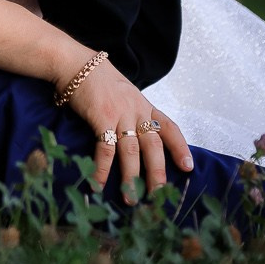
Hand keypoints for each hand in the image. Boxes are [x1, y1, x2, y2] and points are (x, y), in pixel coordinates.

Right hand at [66, 59, 192, 199]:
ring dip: (131, 178)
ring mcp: (120, 114)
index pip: (169, 128)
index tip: (188, 167)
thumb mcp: (124, 93)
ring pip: (132, 151)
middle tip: (160, 195)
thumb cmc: (98, 80)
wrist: (76, 64)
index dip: (180, 148)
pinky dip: (102, 168)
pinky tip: (99, 184)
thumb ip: (133, 112)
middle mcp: (136, 111)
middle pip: (153, 146)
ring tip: (131, 199)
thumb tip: (137, 137)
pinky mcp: (101, 118)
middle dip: (158, 173)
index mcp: (144, 106)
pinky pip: (106, 149)